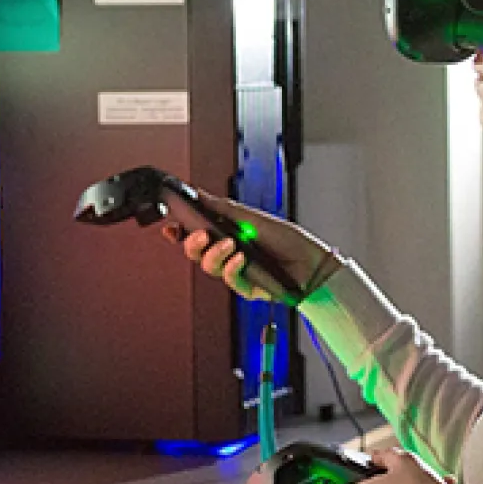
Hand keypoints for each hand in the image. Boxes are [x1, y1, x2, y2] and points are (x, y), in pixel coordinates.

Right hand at [159, 192, 340, 302]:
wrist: (311, 262)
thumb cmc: (287, 239)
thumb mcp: (252, 217)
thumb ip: (222, 208)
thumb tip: (198, 194)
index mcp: (228, 235)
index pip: (197, 234)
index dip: (180, 232)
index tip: (171, 227)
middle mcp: (229, 254)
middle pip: (197, 253)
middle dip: (192, 243)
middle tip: (199, 234)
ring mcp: (237, 272)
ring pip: (209, 268)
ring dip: (215, 254)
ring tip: (229, 244)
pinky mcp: (247, 289)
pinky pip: (230, 281)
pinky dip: (232, 268)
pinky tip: (241, 258)